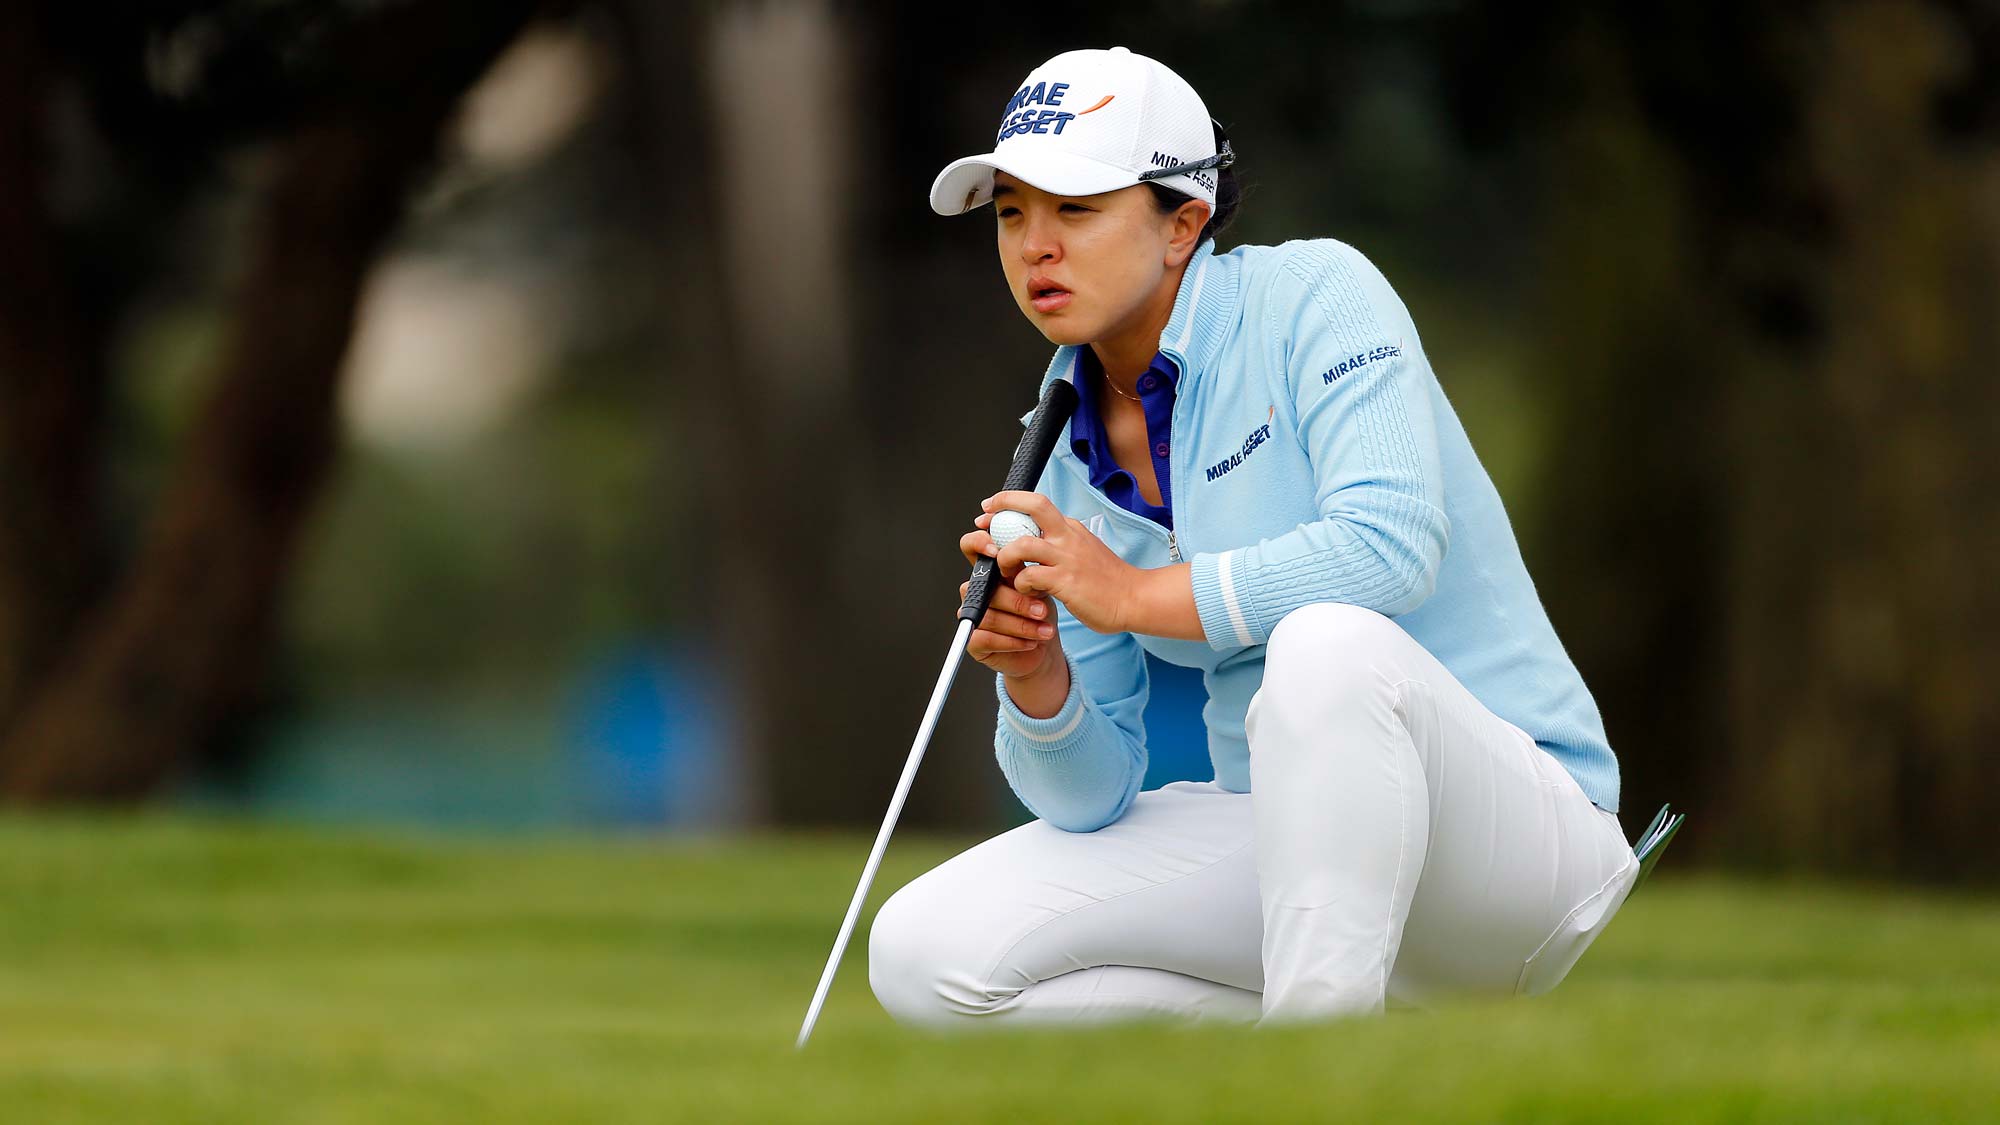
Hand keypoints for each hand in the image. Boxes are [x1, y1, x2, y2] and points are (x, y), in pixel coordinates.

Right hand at [958, 519, 1060, 680]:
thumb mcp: (1043, 584)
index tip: (997, 550)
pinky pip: (986, 638)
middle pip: (983, 586)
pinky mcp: (974, 641)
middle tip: (1042, 609)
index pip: (972, 546)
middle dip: (1016, 600)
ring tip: (1045, 629)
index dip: (978, 543)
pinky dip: (1013, 642)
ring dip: (1020, 624)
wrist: (1045, 645)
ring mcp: (973, 615)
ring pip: (988, 615)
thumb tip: (1035, 547)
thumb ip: (1032, 566)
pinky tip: (1031, 642)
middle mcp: (978, 589)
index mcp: (992, 569)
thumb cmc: (1041, 611)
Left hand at [977, 490, 1143, 633]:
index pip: (1036, 502)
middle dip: (1002, 507)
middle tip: (984, 521)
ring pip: (1021, 544)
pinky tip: (1026, 591)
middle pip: (1032, 506)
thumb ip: (1061, 542)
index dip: (1009, 501)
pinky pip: (1029, 576)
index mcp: (1070, 528)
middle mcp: (1068, 537)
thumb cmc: (1108, 581)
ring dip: (1005, 556)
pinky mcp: (1066, 582)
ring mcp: (1067, 558)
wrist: (1135, 599)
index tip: (991, 508)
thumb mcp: (1084, 550)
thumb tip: (1034, 537)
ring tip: (1006, 570)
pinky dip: (1019, 583)